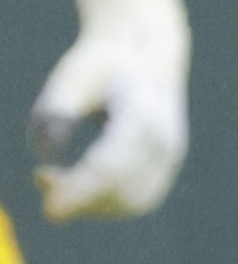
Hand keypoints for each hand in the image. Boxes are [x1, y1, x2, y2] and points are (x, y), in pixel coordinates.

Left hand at [34, 0, 186, 219]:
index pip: (113, 166)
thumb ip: (58, 108)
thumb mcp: (73, 75)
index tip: (50, 209)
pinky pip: (136, 198)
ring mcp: (169, 157)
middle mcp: (164, 140)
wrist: (144, 54)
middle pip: (124, 191)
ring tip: (51, 181)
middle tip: (41, 180)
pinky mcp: (163, 167)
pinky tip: (74, 184)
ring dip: (91, 204)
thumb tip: (46, 151)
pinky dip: (103, 201)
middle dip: (81, 200)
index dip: (81, 191)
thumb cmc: (103, 62)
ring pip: (132, 201)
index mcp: (144, 113)